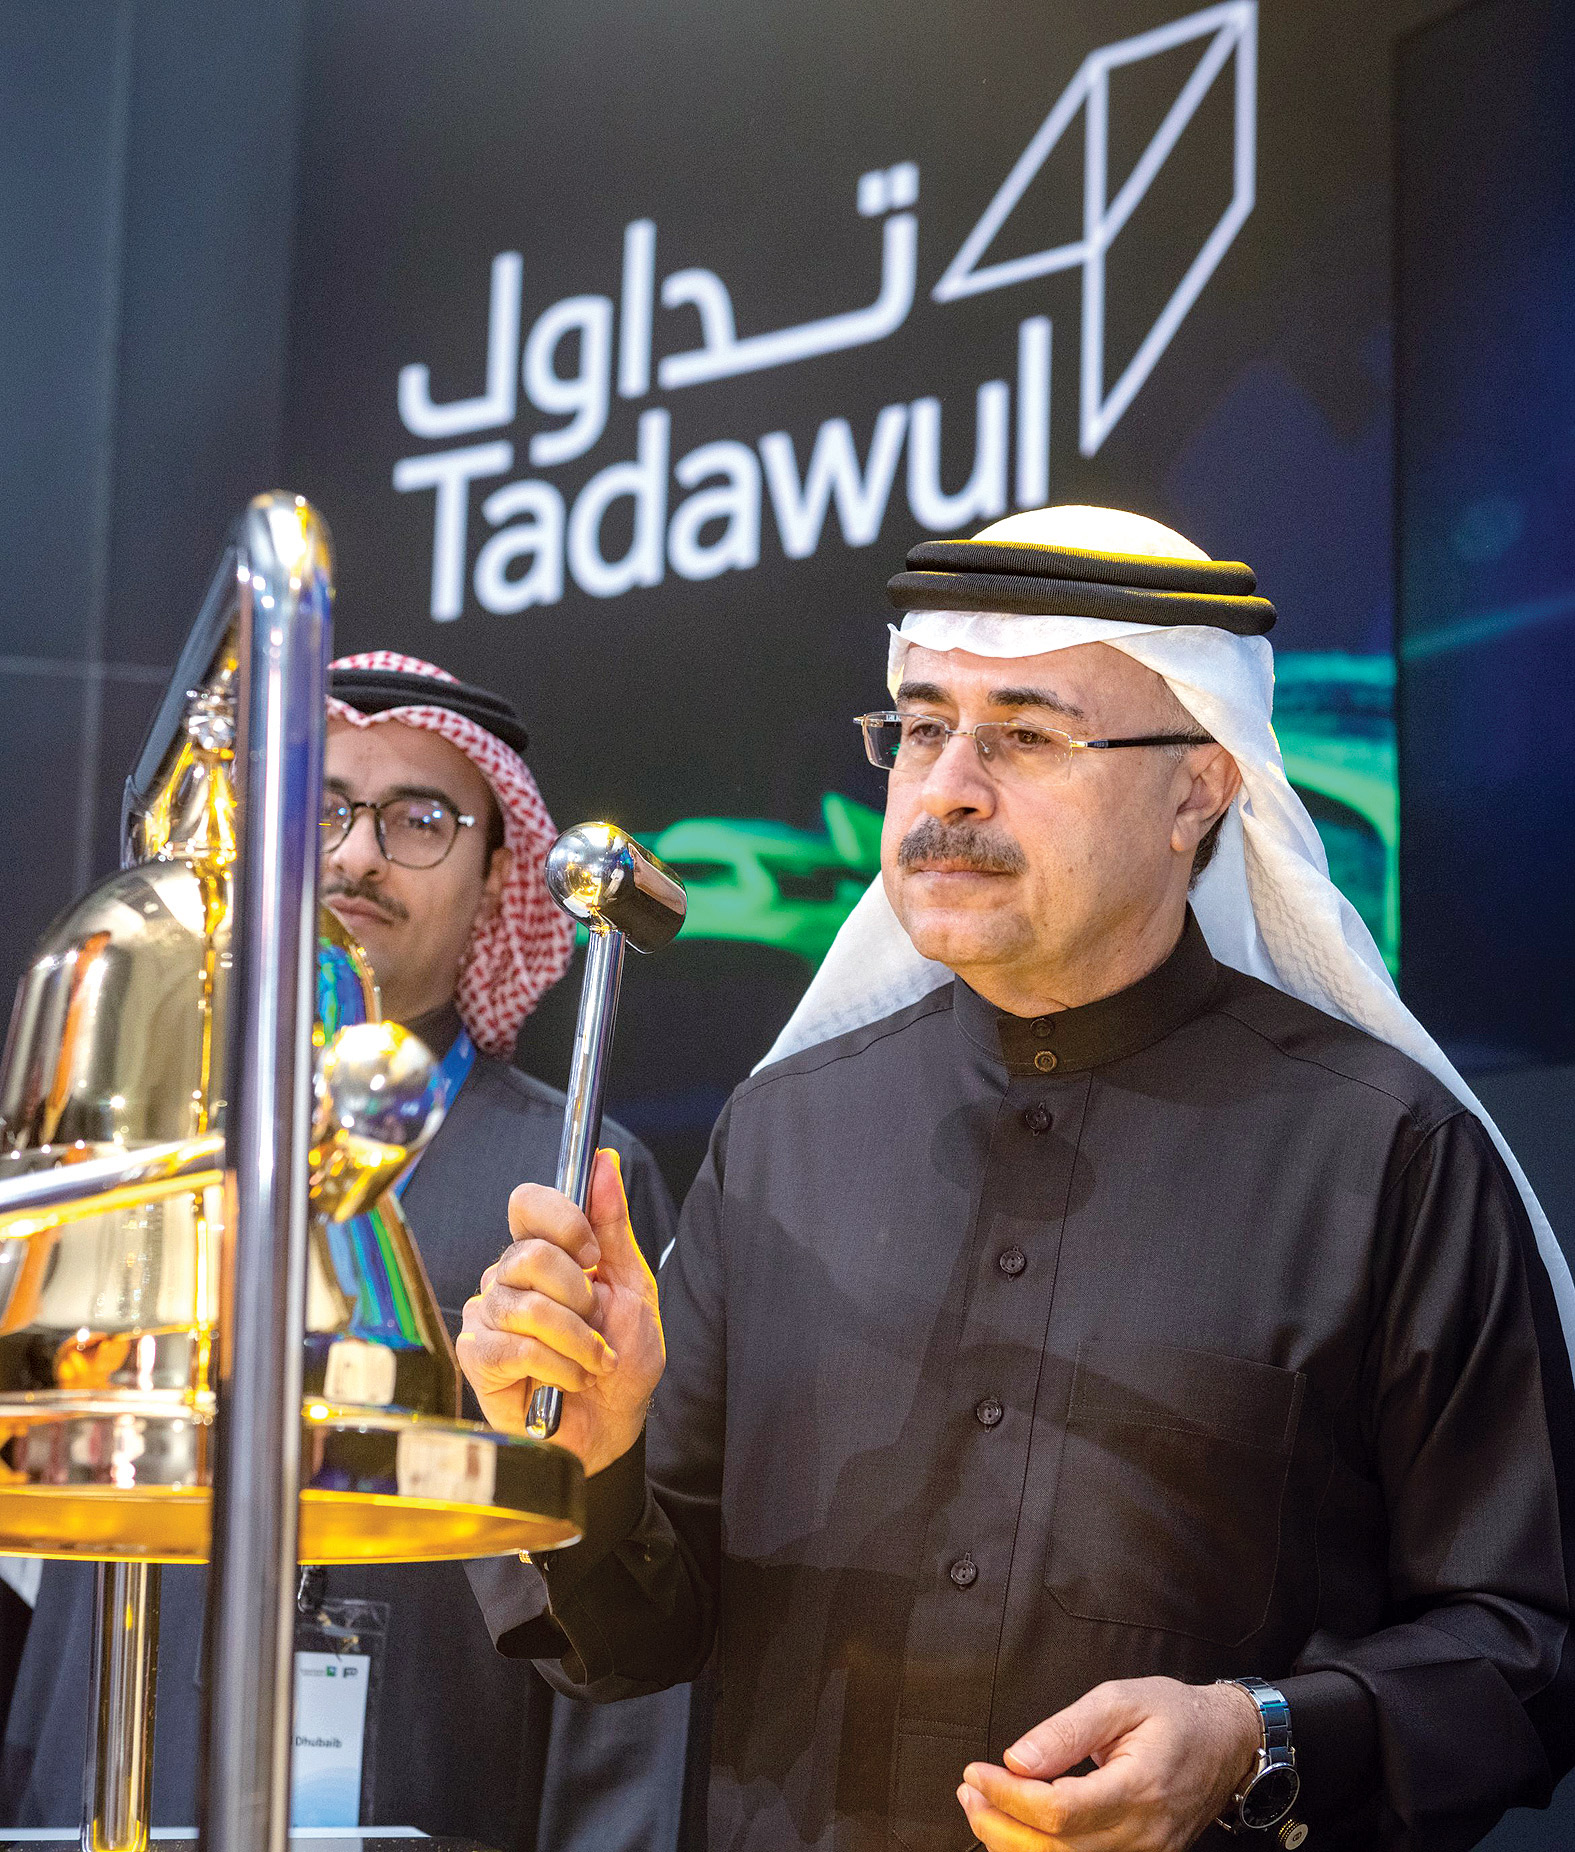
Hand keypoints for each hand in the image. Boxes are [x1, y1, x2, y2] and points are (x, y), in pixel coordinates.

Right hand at [457, 1149, 665, 1475]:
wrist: (615, 1425)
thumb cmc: (621, 1359)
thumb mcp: (632, 1285)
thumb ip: (613, 1223)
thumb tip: (603, 1162)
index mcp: (544, 1253)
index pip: (527, 1203)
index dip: (564, 1222)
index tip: (595, 1255)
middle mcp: (507, 1277)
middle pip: (529, 1255)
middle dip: (579, 1295)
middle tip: (594, 1321)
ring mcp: (487, 1316)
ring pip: (525, 1305)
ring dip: (576, 1340)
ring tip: (589, 1360)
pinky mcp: (477, 1358)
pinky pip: (514, 1347)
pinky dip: (557, 1367)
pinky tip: (566, 1380)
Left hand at [957, 1676, 1260, 1850]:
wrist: (1227, 1744)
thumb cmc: (1174, 1715)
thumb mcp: (1120, 1700)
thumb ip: (1067, 1729)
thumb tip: (1017, 1758)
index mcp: (1139, 1788)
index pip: (1060, 1810)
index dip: (1009, 1796)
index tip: (976, 1772)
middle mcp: (1143, 1835)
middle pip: (1056, 1851)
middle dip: (1000, 1825)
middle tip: (968, 1792)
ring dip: (1014, 1846)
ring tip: (981, 1810)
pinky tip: (1016, 1834)